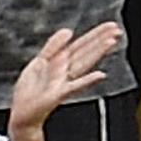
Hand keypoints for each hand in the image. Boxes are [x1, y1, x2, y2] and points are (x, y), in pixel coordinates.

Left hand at [8, 24, 121, 139]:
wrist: (24, 113)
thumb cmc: (30, 92)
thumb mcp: (39, 60)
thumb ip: (54, 46)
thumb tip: (68, 31)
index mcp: (61, 62)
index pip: (82, 45)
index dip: (95, 35)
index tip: (110, 27)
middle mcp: (67, 71)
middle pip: (87, 52)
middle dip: (101, 40)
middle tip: (117, 31)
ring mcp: (65, 81)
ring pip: (84, 63)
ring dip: (98, 53)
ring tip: (111, 42)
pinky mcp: (60, 93)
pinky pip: (76, 85)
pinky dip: (88, 80)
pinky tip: (100, 75)